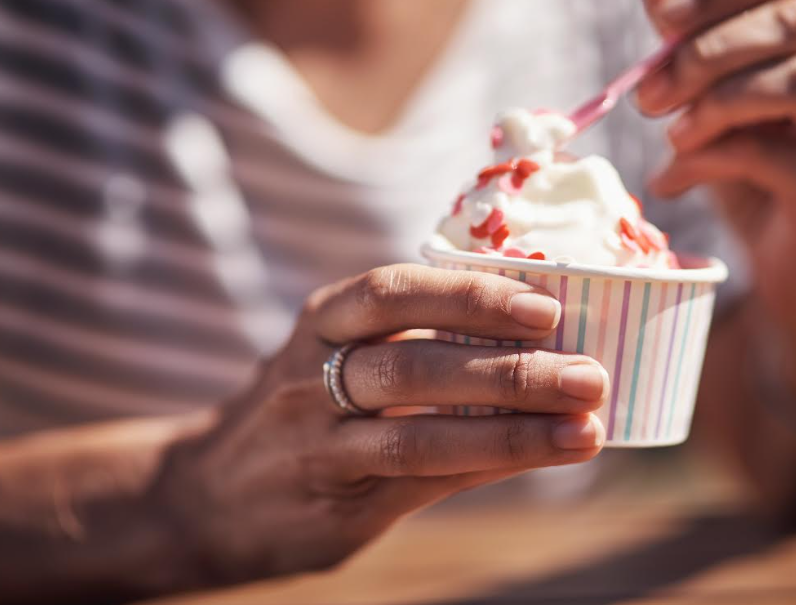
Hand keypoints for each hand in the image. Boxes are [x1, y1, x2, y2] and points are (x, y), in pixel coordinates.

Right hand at [149, 264, 607, 586]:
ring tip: (584, 429)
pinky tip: (541, 456)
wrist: (207, 495)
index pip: (395, 291)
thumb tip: (538, 332)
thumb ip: (416, 340)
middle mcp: (312, 376)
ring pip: (418, 435)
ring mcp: (318, 445)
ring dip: (511, 431)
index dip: (470, 295)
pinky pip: (420, 483)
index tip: (546, 304)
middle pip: (414, 364)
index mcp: (324, 321)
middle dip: (509, 369)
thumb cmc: (302, 408)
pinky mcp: (334, 503)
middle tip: (588, 374)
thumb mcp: (335, 353)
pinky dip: (487, 467)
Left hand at [637, 0, 795, 338]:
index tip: (664, 16)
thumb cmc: (758, 179)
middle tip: (650, 94)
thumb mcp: (716, 105)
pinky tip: (673, 180)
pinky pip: (772, 154)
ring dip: (717, 100)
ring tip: (672, 134)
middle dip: (707, 50)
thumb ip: (693, 47)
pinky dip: (707, 161)